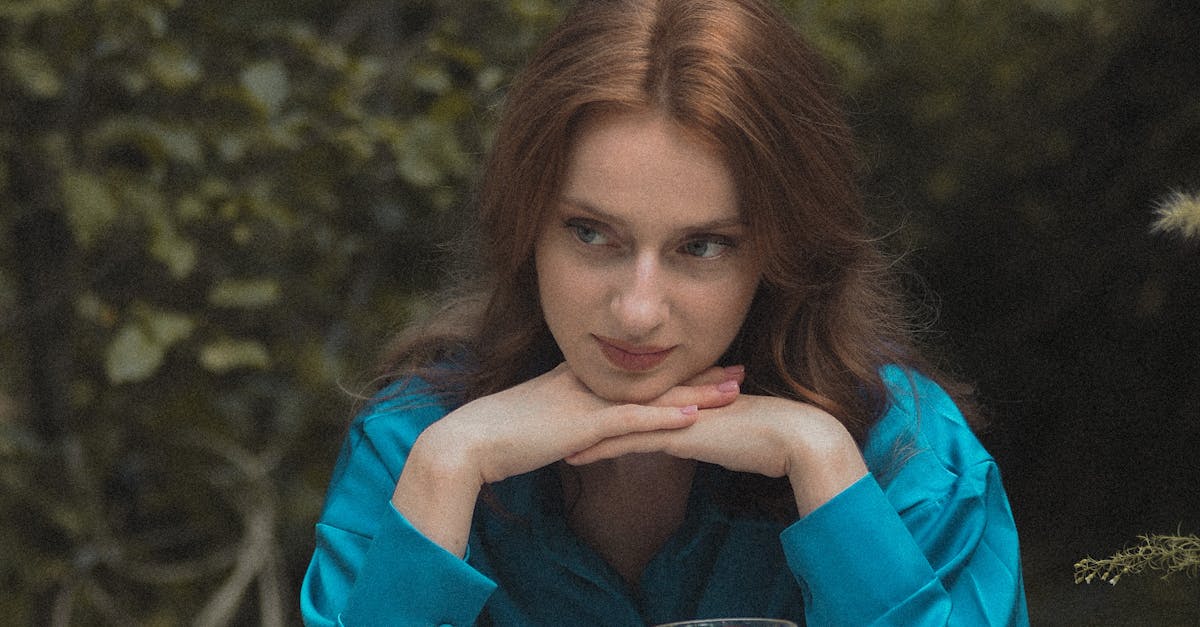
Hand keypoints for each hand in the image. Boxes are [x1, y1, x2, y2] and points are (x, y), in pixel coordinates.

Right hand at [423, 362, 744, 484]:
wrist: (468, 442)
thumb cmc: (496, 439)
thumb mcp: (537, 425)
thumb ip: (564, 425)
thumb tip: (581, 438)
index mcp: (580, 383)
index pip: (638, 373)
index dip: (675, 372)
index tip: (708, 367)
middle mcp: (590, 386)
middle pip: (655, 378)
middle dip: (699, 376)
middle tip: (740, 371)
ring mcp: (588, 402)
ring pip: (653, 396)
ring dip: (696, 394)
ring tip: (735, 390)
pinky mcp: (583, 425)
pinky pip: (632, 421)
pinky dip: (665, 418)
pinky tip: (694, 418)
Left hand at [563, 392, 867, 514]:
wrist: (793, 437)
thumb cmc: (767, 437)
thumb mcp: (725, 431)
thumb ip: (703, 429)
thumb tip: (687, 437)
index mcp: (682, 391)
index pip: (632, 392)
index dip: (598, 396)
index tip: (568, 401)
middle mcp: (672, 397)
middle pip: (615, 399)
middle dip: (577, 407)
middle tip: (542, 413)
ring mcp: (673, 413)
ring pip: (616, 419)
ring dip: (579, 430)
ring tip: (547, 438)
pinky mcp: (678, 434)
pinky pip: (630, 440)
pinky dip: (599, 448)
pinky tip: (574, 458)